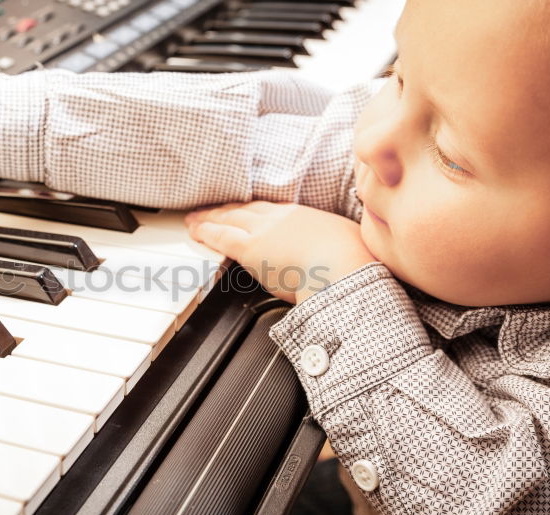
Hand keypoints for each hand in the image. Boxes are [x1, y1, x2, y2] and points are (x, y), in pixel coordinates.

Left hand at [185, 201, 376, 302]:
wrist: (346, 269)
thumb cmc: (354, 264)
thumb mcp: (348, 244)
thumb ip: (336, 244)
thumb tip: (341, 252)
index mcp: (305, 216)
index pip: (272, 210)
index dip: (253, 209)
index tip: (244, 209)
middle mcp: (282, 218)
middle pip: (247, 210)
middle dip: (228, 209)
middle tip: (212, 209)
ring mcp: (265, 231)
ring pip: (230, 219)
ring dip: (210, 218)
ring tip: (195, 219)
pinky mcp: (251, 249)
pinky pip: (221, 237)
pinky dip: (206, 232)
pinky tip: (195, 230)